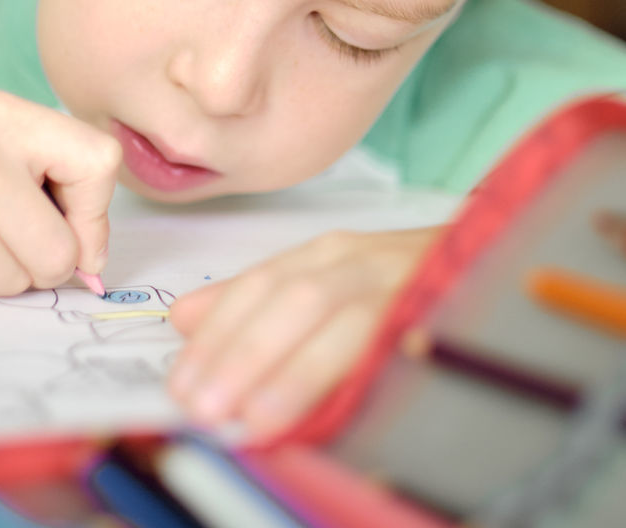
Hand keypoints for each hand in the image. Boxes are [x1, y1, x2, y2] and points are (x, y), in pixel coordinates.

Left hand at [168, 225, 441, 440]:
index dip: (217, 331)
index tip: (179, 380)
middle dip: (240, 352)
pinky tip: (323, 412)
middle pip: (291, 298)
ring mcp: (400, 284)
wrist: (494, 261)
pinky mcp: (436, 314)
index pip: (260, 284)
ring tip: (244, 418)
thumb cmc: (399, 287)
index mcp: (328, 254)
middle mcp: (361, 261)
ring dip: (284, 369)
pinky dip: (350, 375)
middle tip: (200, 406)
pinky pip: (388, 342)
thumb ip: (256, 301)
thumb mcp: (324, 283)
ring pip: (332, 314)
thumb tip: (182, 319)